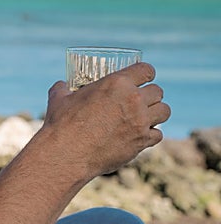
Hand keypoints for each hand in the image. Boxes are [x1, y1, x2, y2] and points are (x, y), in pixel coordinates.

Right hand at [43, 62, 169, 179]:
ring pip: (164, 111)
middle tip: (142, 99)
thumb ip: (64, 88)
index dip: (146, 72)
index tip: (144, 77)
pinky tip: (140, 135)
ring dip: (156, 113)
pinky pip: (158, 134)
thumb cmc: (61, 124)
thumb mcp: (59, 99)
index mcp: (116, 83)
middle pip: (158, 91)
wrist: (67, 153)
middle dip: (151, 94)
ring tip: (146, 116)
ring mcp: (141, 121)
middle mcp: (133, 99)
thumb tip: (62, 84)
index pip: (146, 70)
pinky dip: (150, 134)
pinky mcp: (142, 141)